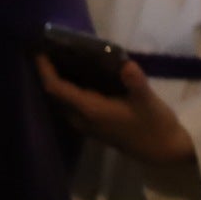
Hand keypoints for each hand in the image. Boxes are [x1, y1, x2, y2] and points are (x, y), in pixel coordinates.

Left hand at [38, 55, 197, 168]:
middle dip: (48, 73)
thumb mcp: (148, 101)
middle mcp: (80, 118)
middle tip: (49, 49)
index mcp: (89, 110)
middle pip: (54, 94)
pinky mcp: (92, 124)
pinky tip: (79, 74)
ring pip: (62, 100)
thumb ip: (136, 83)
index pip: (57, 89)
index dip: (45, 71)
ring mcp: (85, 123)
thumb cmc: (154, 124)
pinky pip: (71, 104)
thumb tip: (126, 65)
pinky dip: (69, 88)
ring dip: (58, 81)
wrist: (161, 150)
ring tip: (60, 57)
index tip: (39, 52)